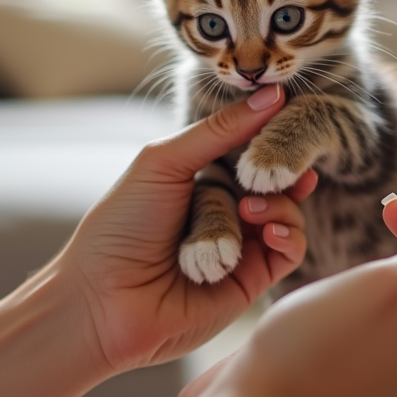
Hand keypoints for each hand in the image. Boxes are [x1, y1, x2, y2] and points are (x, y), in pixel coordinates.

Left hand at [57, 85, 316, 375]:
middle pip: (276, 177)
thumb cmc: (121, 226)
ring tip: (249, 212)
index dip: (273, 132)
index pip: (251, 145)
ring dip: (277, 206)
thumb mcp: (165, 162)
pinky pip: (290, 251)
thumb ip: (219, 130)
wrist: (102, 302)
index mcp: (202, 175)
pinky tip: (270, 232)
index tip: (294, 115)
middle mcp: (225, 207)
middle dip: (281, 169)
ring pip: (288, 212)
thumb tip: (272, 94)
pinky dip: (289, 236)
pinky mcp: (252, 279)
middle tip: (284, 165)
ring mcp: (242, 243)